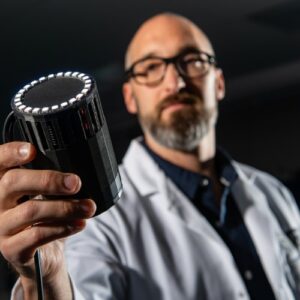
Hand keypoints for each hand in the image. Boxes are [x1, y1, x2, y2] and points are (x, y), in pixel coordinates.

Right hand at [0, 142, 95, 298]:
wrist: (43, 255)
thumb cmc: (46, 218)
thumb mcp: (47, 196)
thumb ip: (52, 181)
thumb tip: (76, 173)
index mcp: (3, 184)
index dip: (11, 153)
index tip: (32, 149)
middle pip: (12, 182)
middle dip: (49, 180)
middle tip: (75, 183)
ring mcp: (1, 227)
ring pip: (30, 210)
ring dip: (66, 207)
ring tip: (88, 207)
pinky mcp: (11, 249)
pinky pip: (37, 235)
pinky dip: (63, 227)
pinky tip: (79, 224)